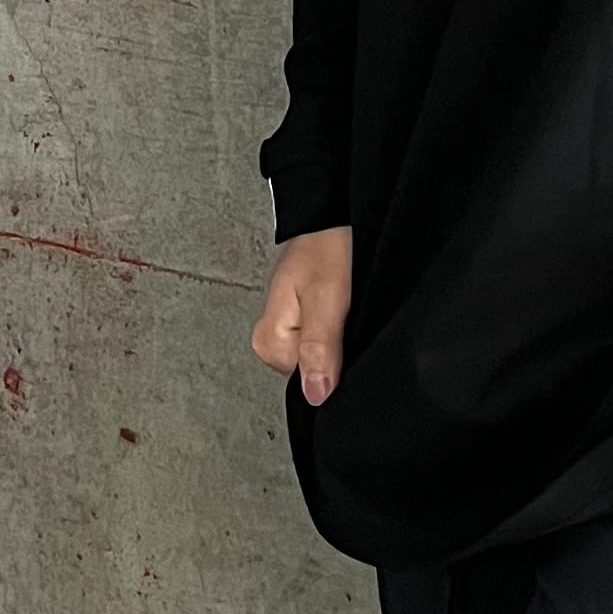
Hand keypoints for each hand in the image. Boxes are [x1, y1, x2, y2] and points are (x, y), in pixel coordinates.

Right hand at [250, 225, 351, 404]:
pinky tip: (343, 308)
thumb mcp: (325, 298)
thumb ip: (319, 348)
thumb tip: (315, 395)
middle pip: (317, 370)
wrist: (328, 217)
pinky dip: (341, 328)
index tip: (343, 331)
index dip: (335, 362)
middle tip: (343, 311)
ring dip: (341, 337)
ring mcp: (288, 332)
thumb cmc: (323, 248)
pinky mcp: (303, 323)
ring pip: (324, 356)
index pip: (310, 380)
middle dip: (338, 349)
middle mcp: (273, 341)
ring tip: (342, 304)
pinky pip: (326, 341)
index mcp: (268, 341)